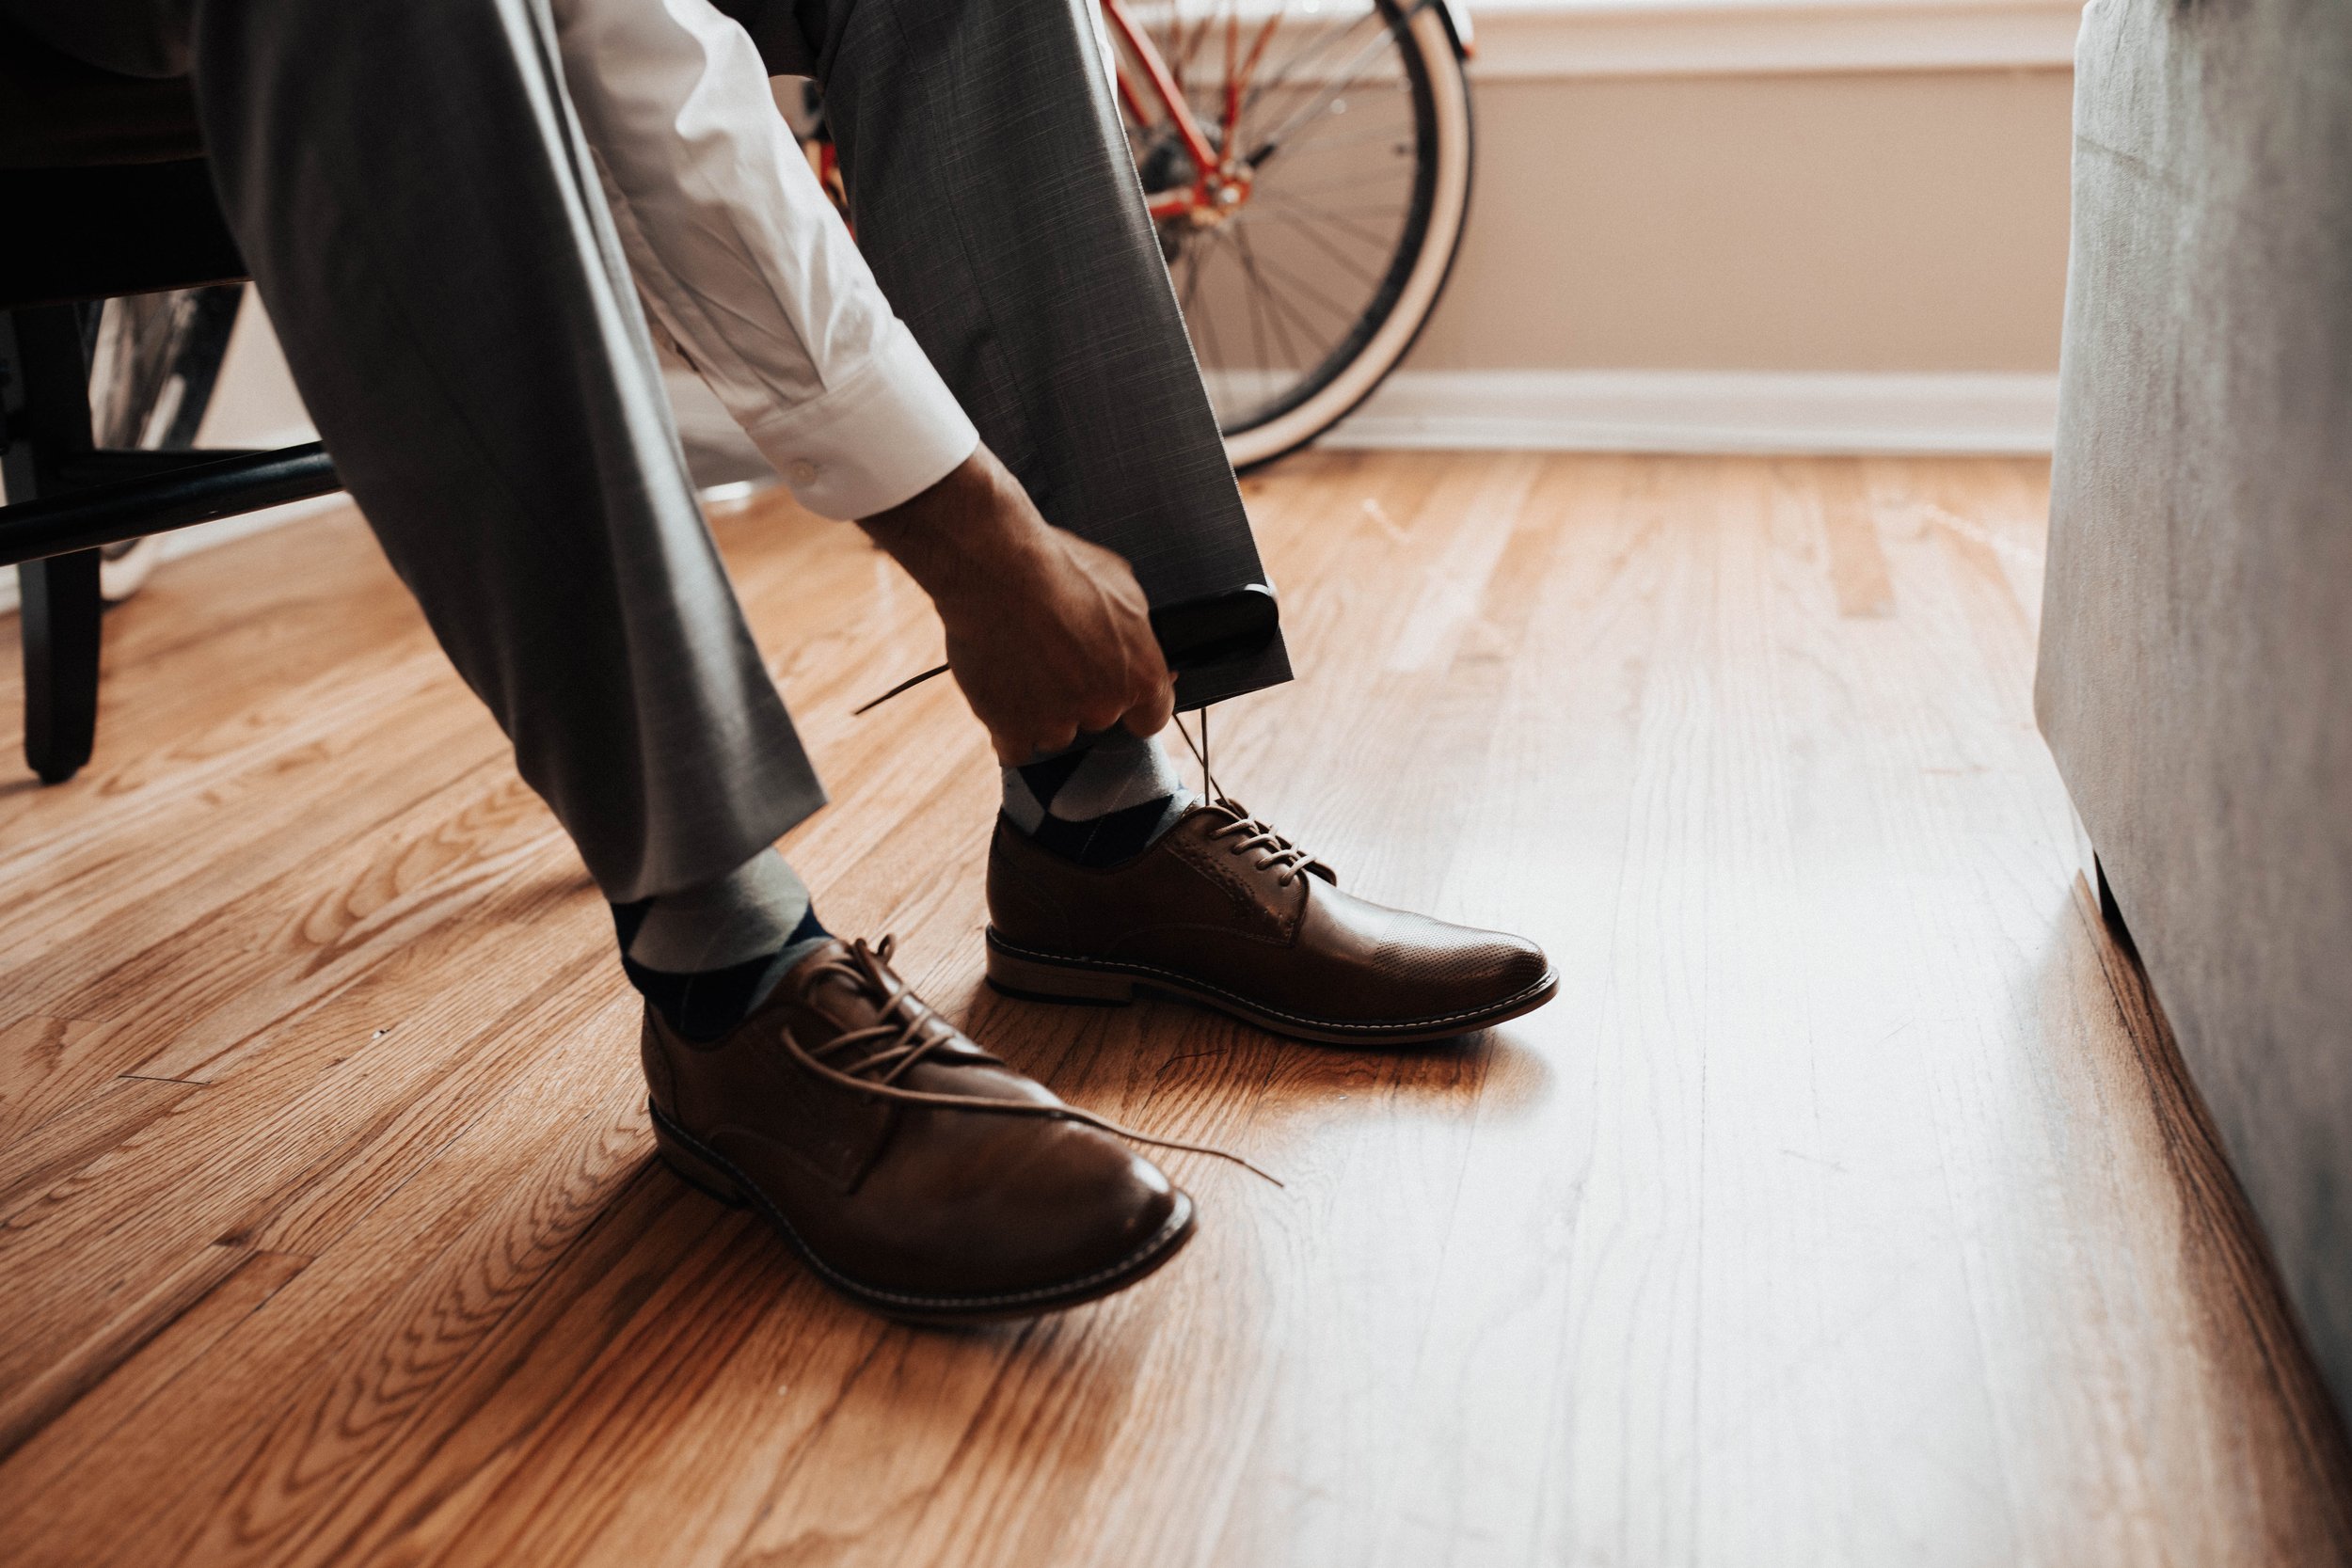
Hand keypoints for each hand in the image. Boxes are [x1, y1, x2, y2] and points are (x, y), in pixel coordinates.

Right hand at [858, 446, 1173, 762]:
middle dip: (1079, 697)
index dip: (1132, 706)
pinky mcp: (1011, 730)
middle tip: (1054, 657)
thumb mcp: (1122, 585)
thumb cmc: (1059, 566)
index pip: (1150, 718)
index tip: (1115, 692)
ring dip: (1041, 712)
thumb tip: (1146, 641)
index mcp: (1142, 677)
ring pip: (1054, 734)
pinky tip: (1002, 696)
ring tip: (1021, 666)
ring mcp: (1056, 723)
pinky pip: (1015, 748)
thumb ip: (1138, 628)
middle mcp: (1104, 707)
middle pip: (1096, 721)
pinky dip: (1007, 729)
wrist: (995, 568)